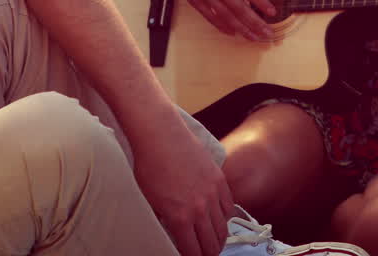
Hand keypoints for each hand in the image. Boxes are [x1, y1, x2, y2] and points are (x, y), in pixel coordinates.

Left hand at [132, 116, 234, 254]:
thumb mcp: (150, 200)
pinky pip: (228, 205)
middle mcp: (200, 208)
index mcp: (180, 217)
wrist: (160, 134)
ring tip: (215, 243)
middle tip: (205, 255)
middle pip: (212, 243)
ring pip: (223, 227)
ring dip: (219, 238)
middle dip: (209, 254)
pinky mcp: (219, 178)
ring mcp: (212, 193)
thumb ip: (164, 221)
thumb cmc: (149, 165)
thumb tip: (171, 233)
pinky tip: (220, 220)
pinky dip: (225, 217)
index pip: (193, 251)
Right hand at [157, 0, 274, 39]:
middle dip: (254, 22)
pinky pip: (209, 16)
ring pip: (224, 15)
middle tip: (266, 33)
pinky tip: (232, 32)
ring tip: (253, 37)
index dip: (260, 3)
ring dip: (240, 28)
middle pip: (237, 7)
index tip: (272, 13)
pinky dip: (221, 25)